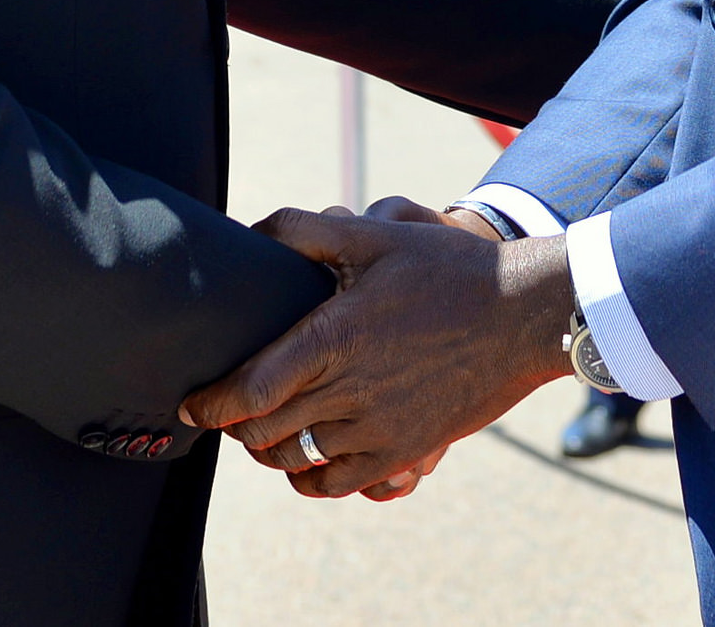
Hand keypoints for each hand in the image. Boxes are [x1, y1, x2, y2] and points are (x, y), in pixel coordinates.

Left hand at [178, 204, 573, 498]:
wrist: (521, 316)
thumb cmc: (447, 269)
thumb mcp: (377, 235)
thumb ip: (306, 231)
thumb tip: (253, 232)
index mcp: (333, 337)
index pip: (248, 390)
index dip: (211, 402)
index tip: (192, 402)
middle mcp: (350, 392)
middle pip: (263, 432)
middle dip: (234, 426)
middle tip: (224, 411)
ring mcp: (378, 429)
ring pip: (298, 459)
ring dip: (269, 451)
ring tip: (261, 431)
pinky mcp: (405, 451)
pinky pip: (340, 484)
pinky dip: (311, 479)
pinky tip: (306, 460)